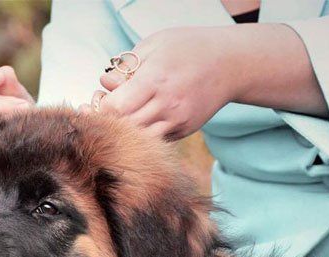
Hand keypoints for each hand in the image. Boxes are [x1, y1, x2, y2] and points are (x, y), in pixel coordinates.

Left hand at [94, 25, 327, 140]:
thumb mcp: (156, 44)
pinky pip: (154, 140)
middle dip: (107, 122)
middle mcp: (167, 105)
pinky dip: (141, 134)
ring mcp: (177, 121)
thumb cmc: (188, 48)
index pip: (115, 108)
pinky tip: (139, 119)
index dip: (100, 108)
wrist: (231, 64)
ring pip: (138, 139)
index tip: (98, 99)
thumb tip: (104, 84)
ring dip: (124, 131)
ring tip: (121, 115)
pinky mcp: (183, 131)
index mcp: (156, 80)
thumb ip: (127, 66)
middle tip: (102, 110)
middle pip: (123, 127)